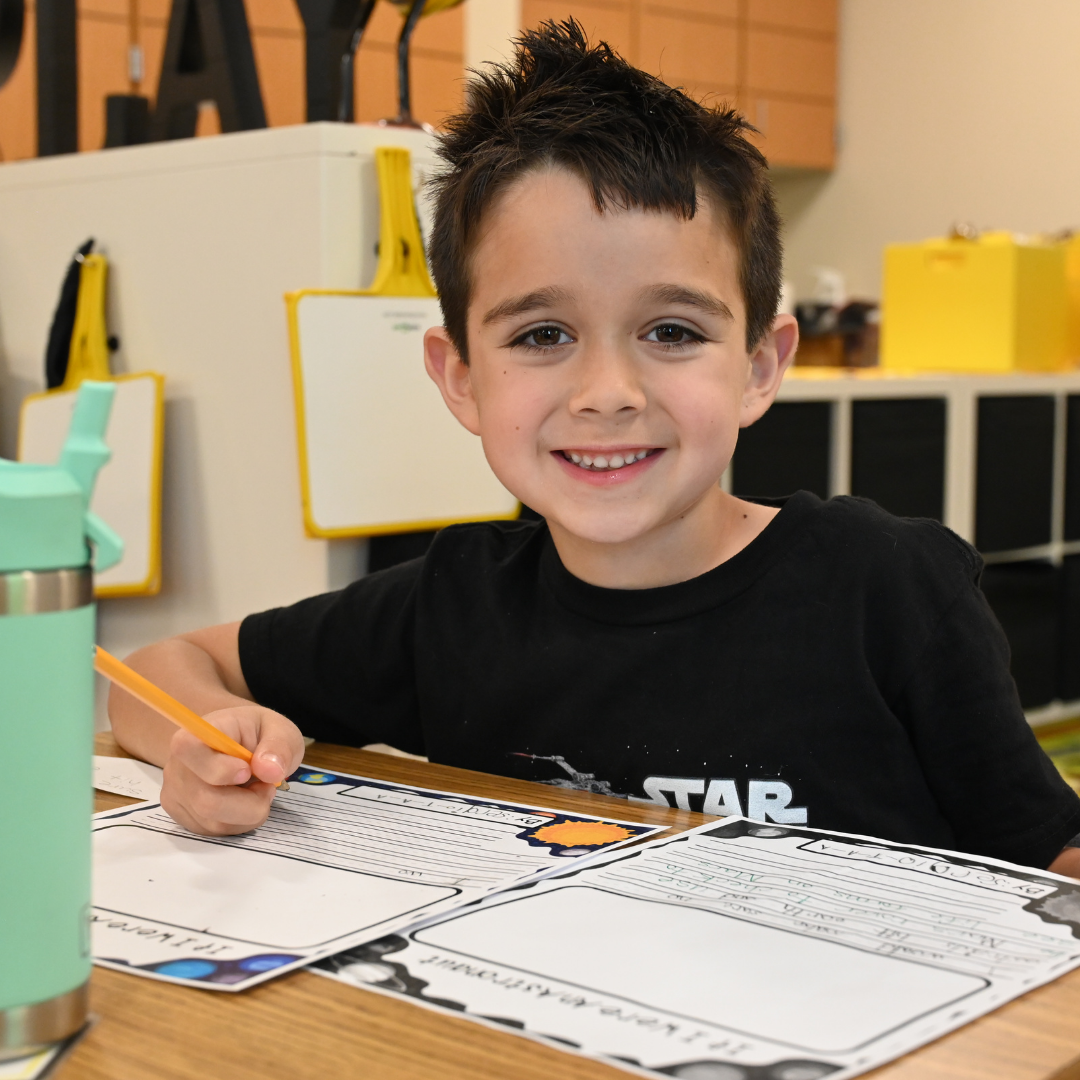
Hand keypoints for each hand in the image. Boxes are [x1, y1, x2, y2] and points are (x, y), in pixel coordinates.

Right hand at [159, 706, 304, 835]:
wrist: (243, 745)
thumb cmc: (258, 734)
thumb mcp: (280, 730)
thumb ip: (278, 746)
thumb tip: (270, 771)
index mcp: (197, 733)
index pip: (188, 749)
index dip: (219, 768)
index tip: (248, 771)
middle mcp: (178, 765)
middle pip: (206, 800)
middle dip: (249, 802)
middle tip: (266, 786)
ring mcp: (176, 793)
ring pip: (213, 821)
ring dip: (247, 813)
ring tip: (257, 790)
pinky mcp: (183, 816)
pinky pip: (213, 831)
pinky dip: (239, 823)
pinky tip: (244, 802)